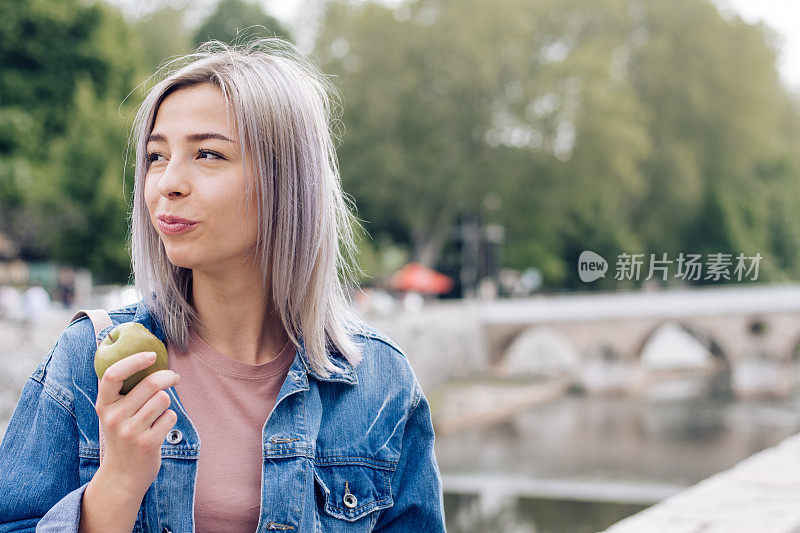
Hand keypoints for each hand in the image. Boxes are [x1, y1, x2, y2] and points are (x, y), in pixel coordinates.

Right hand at [94, 351, 179, 496]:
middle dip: (167, 376)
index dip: (134, 361)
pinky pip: (170, 416)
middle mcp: (114, 417)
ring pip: (163, 399)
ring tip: (158, 412)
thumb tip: (149, 358)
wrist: (123, 475)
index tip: (151, 355)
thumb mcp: (114, 413)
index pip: (113, 375)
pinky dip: (169, 419)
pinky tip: (159, 429)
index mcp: (104, 405)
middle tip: (173, 377)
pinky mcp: (147, 443)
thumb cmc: (123, 435)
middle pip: (150, 384)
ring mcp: (130, 431)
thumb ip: (124, 390)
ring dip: (167, 402)